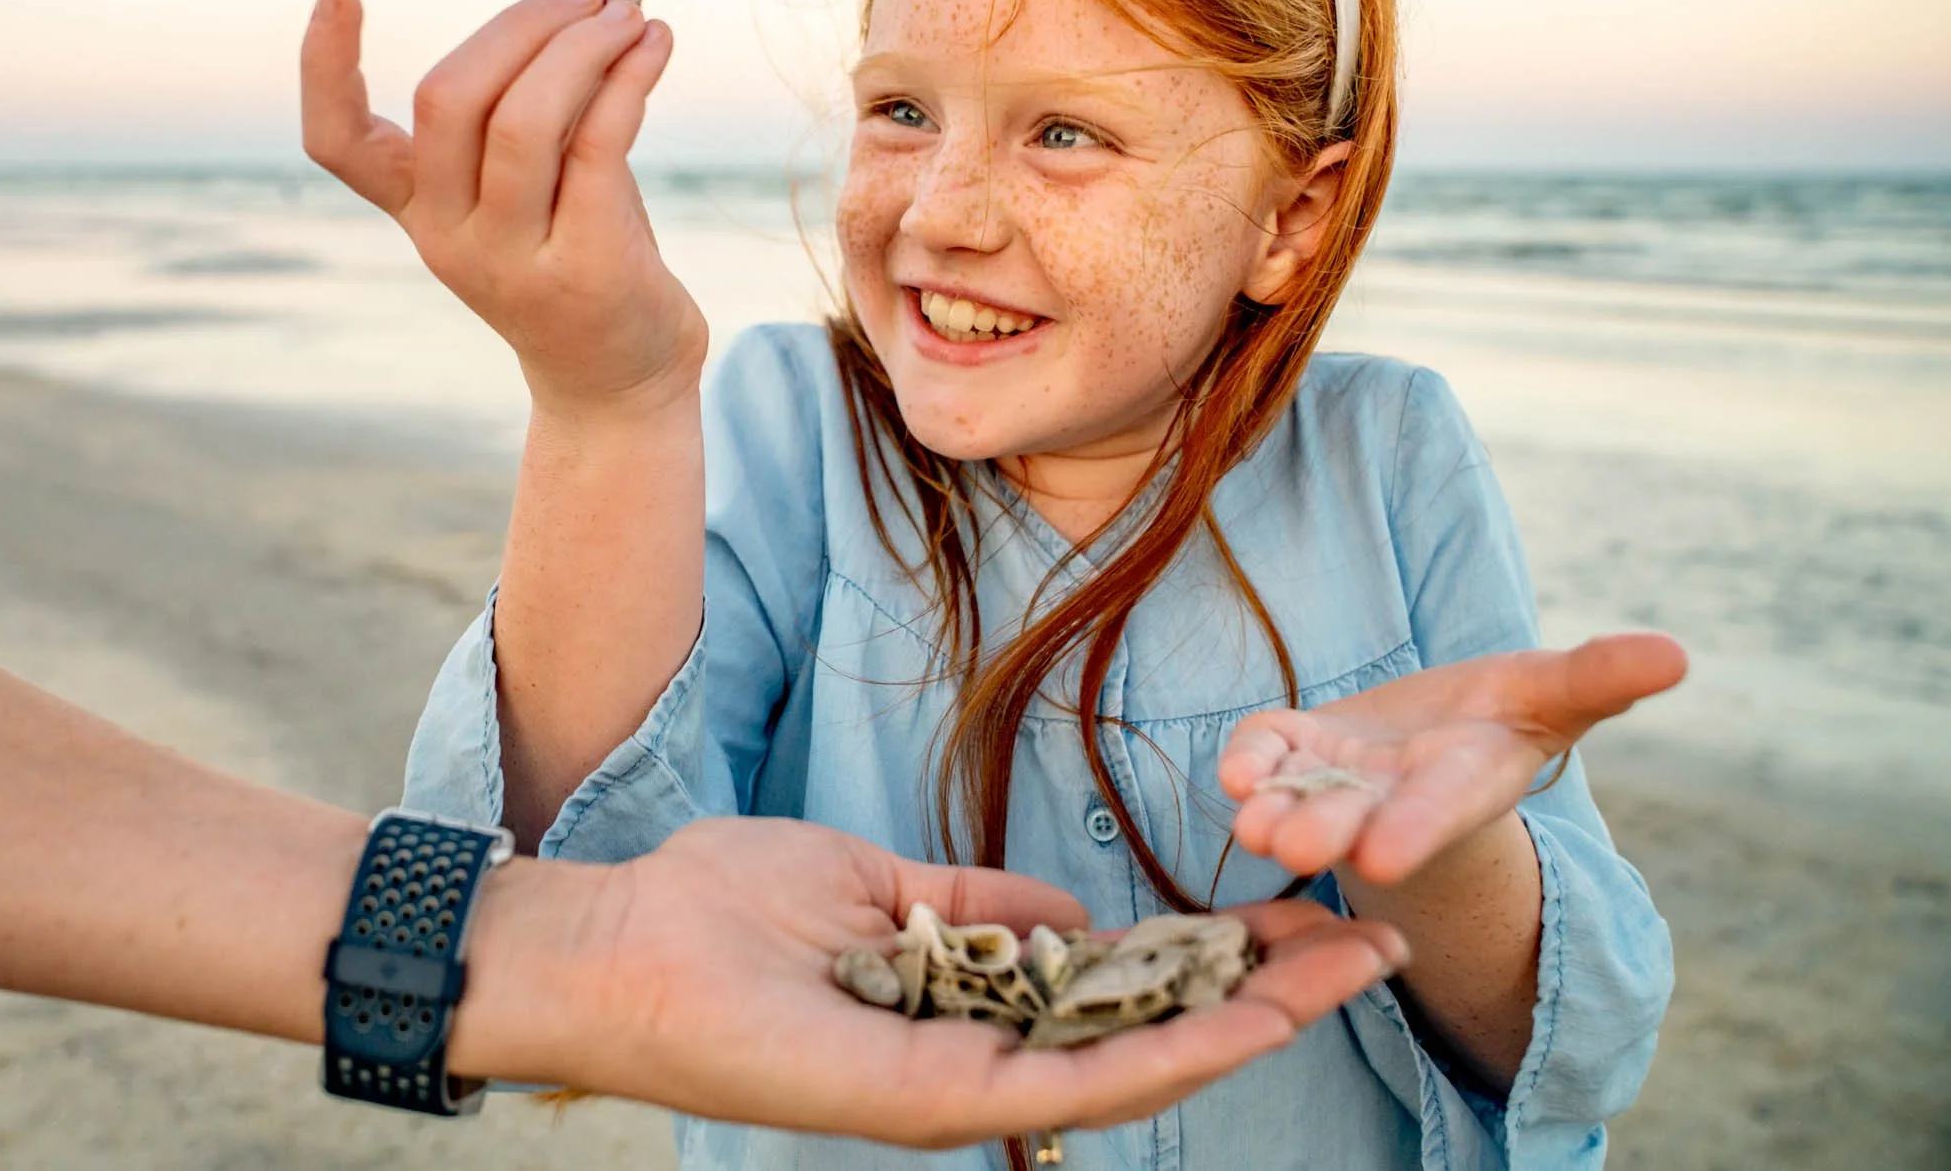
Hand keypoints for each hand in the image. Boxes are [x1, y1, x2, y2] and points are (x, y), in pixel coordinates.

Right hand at [299, 0, 707, 415]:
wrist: (618, 382)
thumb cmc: (577, 256)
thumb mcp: (533, 185)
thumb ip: (538, 103)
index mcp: (419, 209)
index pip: (337, 142)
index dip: (323, 64)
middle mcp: (448, 235)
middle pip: (450, 99)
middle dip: (520, 25)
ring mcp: (512, 257)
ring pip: (525, 119)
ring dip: (581, 46)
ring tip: (628, 15)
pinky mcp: (584, 266)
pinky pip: (597, 145)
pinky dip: (629, 79)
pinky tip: (655, 46)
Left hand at [460, 817, 1407, 1147]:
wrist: (621, 943)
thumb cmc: (723, 910)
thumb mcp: (875, 886)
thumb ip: (977, 909)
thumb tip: (1067, 917)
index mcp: (964, 1011)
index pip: (1118, 995)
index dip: (1215, 964)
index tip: (1299, 919)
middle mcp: (977, 1065)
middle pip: (1151, 1039)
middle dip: (1264, 997)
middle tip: (1368, 949)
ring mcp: (959, 1092)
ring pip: (1134, 1072)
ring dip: (1245, 1023)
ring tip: (1342, 975)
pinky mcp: (931, 1103)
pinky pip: (1068, 1086)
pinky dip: (1163, 1052)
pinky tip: (1243, 1017)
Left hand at [1220, 633, 1687, 884]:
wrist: (1439, 733)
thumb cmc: (1504, 716)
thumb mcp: (1555, 693)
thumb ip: (1601, 677)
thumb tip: (1679, 654)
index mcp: (1458, 785)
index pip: (1438, 811)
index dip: (1413, 830)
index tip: (1382, 855)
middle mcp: (1392, 794)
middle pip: (1355, 818)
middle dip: (1326, 831)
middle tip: (1291, 848)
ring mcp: (1337, 776)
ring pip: (1299, 801)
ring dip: (1274, 815)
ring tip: (1250, 828)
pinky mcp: (1295, 746)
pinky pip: (1264, 756)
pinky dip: (1249, 763)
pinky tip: (1232, 772)